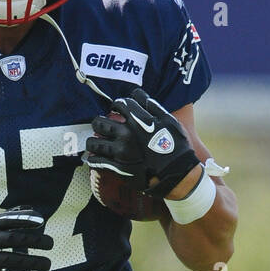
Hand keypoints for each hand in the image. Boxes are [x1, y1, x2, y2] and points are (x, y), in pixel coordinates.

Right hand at [0, 208, 52, 270]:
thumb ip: (5, 219)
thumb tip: (30, 209)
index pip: (6, 221)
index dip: (24, 220)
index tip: (41, 222)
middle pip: (12, 240)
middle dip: (34, 241)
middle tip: (51, 243)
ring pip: (12, 261)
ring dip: (33, 262)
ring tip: (48, 263)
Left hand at [84, 87, 200, 197]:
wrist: (177, 174)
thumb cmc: (176, 147)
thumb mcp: (170, 122)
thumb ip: (153, 107)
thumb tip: (139, 96)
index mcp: (139, 121)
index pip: (120, 104)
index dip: (117, 104)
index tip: (116, 108)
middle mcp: (126, 135)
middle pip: (100, 122)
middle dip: (99, 121)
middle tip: (101, 124)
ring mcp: (120, 152)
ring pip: (94, 143)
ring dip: (92, 142)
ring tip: (94, 142)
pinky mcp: (118, 168)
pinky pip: (98, 162)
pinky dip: (93, 159)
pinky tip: (93, 158)